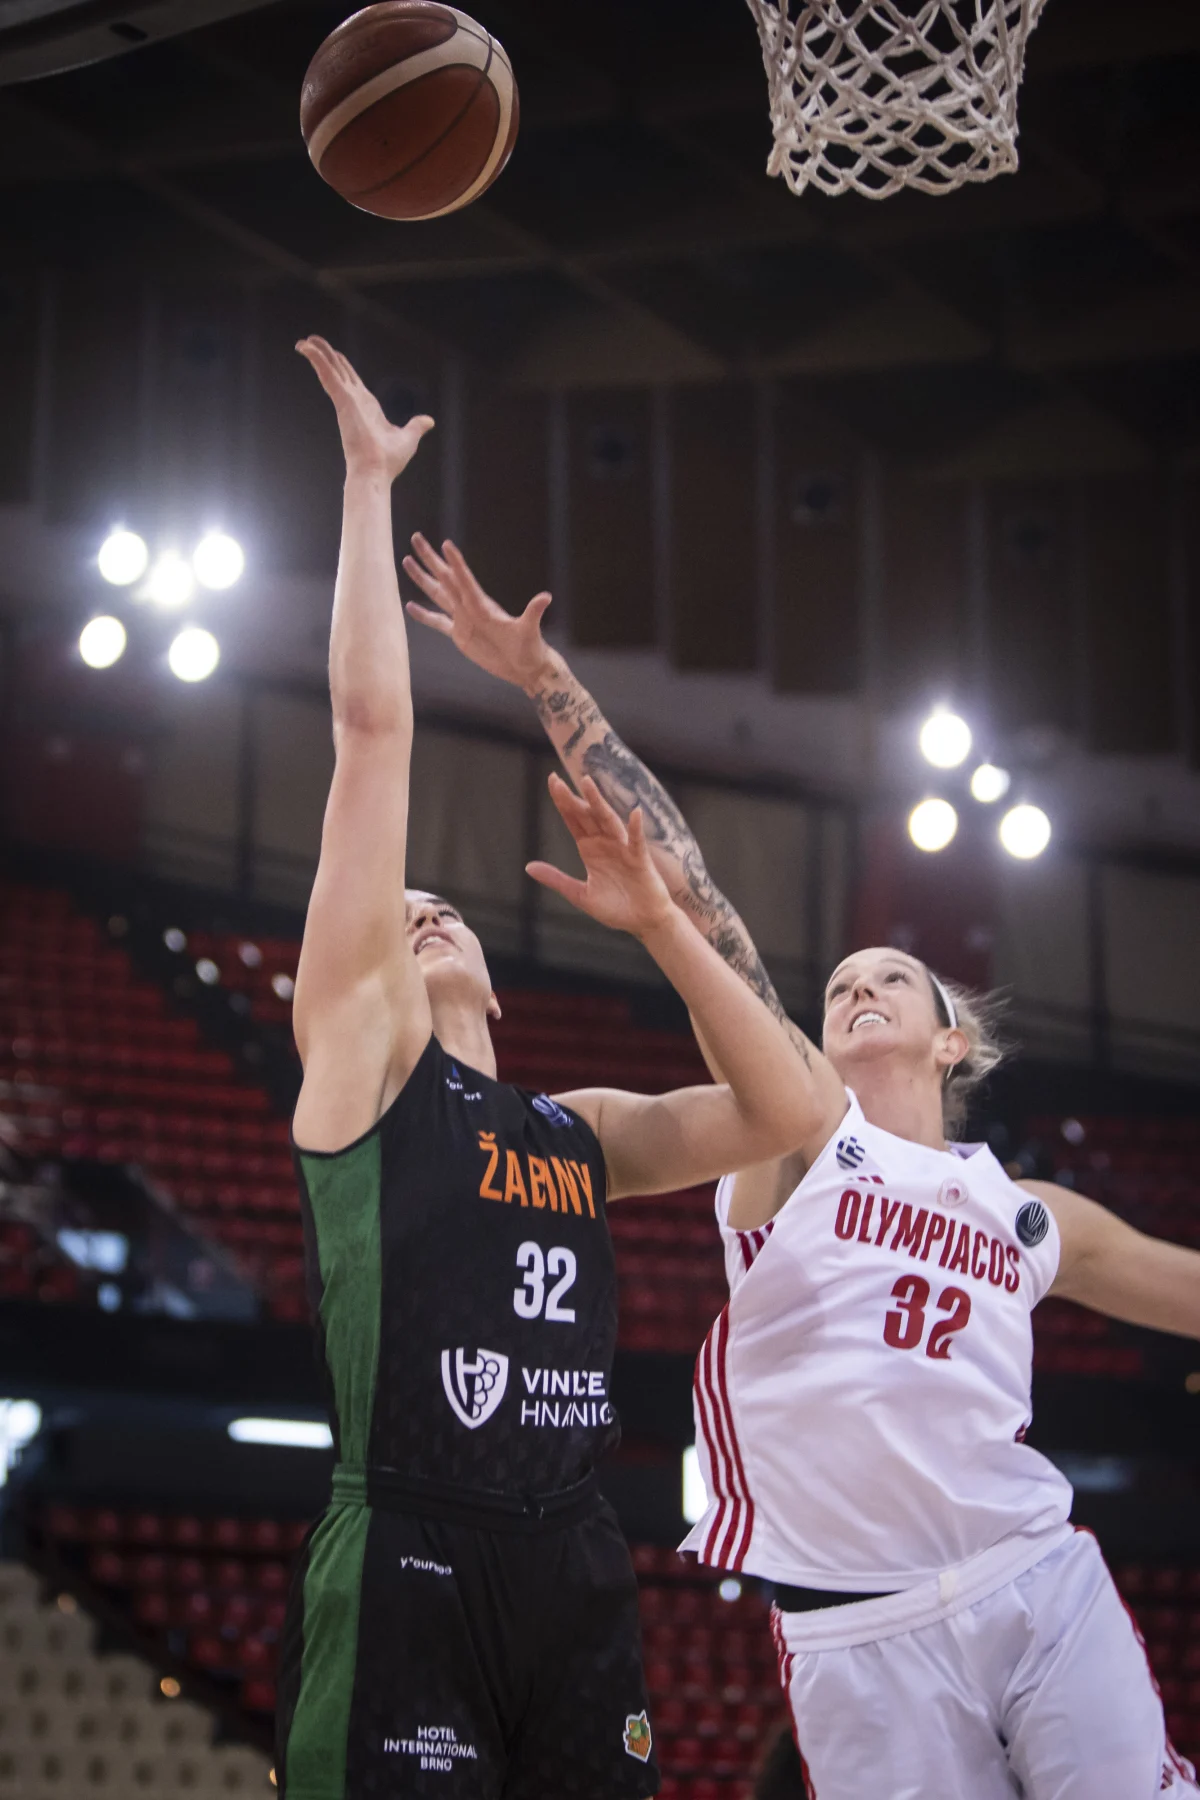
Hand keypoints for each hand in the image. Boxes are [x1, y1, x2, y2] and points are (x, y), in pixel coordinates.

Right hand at [297, 336, 432, 480]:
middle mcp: (354, 402)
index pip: (352, 380)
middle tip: (312, 341)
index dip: (343, 366)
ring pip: (330, 370)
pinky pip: (328, 376)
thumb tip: (428, 421)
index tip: (334, 354)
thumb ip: (415, 426)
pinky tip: (307, 348)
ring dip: (317, 354)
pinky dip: (318, 361)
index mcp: (366, 407)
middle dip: (326, 355)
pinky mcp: (342, 402)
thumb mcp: (408, 438)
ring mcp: (346, 401)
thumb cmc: (388, 461)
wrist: (377, 473)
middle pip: (339, 371)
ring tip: (303, 341)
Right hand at [402, 534, 555, 691]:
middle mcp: (470, 607)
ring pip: (437, 594)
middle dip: (430, 559)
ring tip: (406, 560)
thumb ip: (533, 613)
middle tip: (416, 536)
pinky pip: (437, 622)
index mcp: (483, 606)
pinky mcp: (459, 635)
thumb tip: (546, 597)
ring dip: (422, 578)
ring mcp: (463, 619)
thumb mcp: (529, 631)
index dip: (455, 564)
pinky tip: (409, 605)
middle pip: (444, 578)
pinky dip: (424, 614)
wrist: (526, 666)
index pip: (465, 580)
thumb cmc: (530, 649)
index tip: (445, 544)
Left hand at [526, 774, 675, 940]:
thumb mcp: (580, 895)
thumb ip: (556, 879)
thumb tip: (528, 867)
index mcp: (590, 850)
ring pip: (608, 821)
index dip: (563, 803)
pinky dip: (635, 828)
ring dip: (598, 802)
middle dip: (572, 799)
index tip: (552, 782)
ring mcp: (623, 849)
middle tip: (557, 781)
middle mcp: (606, 844)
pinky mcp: (640, 860)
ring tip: (587, 783)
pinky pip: (637, 842)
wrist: (643, 922)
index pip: (574, 821)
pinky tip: (635, 813)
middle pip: (586, 816)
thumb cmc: (616, 908)